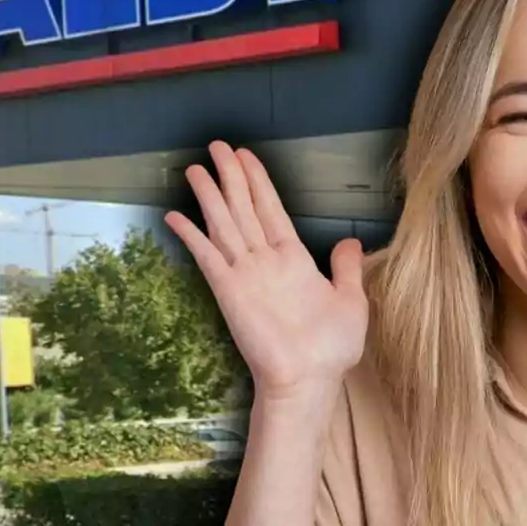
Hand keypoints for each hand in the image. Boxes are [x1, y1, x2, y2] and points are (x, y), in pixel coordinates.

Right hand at [165, 141, 368, 401]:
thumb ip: (346, 269)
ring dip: (210, 195)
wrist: (309, 380)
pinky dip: (191, 235)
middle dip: (230, 176)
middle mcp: (265, 260)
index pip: (271, 209)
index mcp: (294, 258)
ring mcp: (245, 273)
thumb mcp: (351, 300)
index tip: (246, 156)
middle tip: (216, 145)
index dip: (258, 181)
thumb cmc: (331, 348)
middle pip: (244, 207)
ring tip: (196, 167)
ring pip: (225, 222)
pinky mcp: (228, 290)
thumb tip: (349, 242)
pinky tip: (175, 216)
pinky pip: (207, 256)